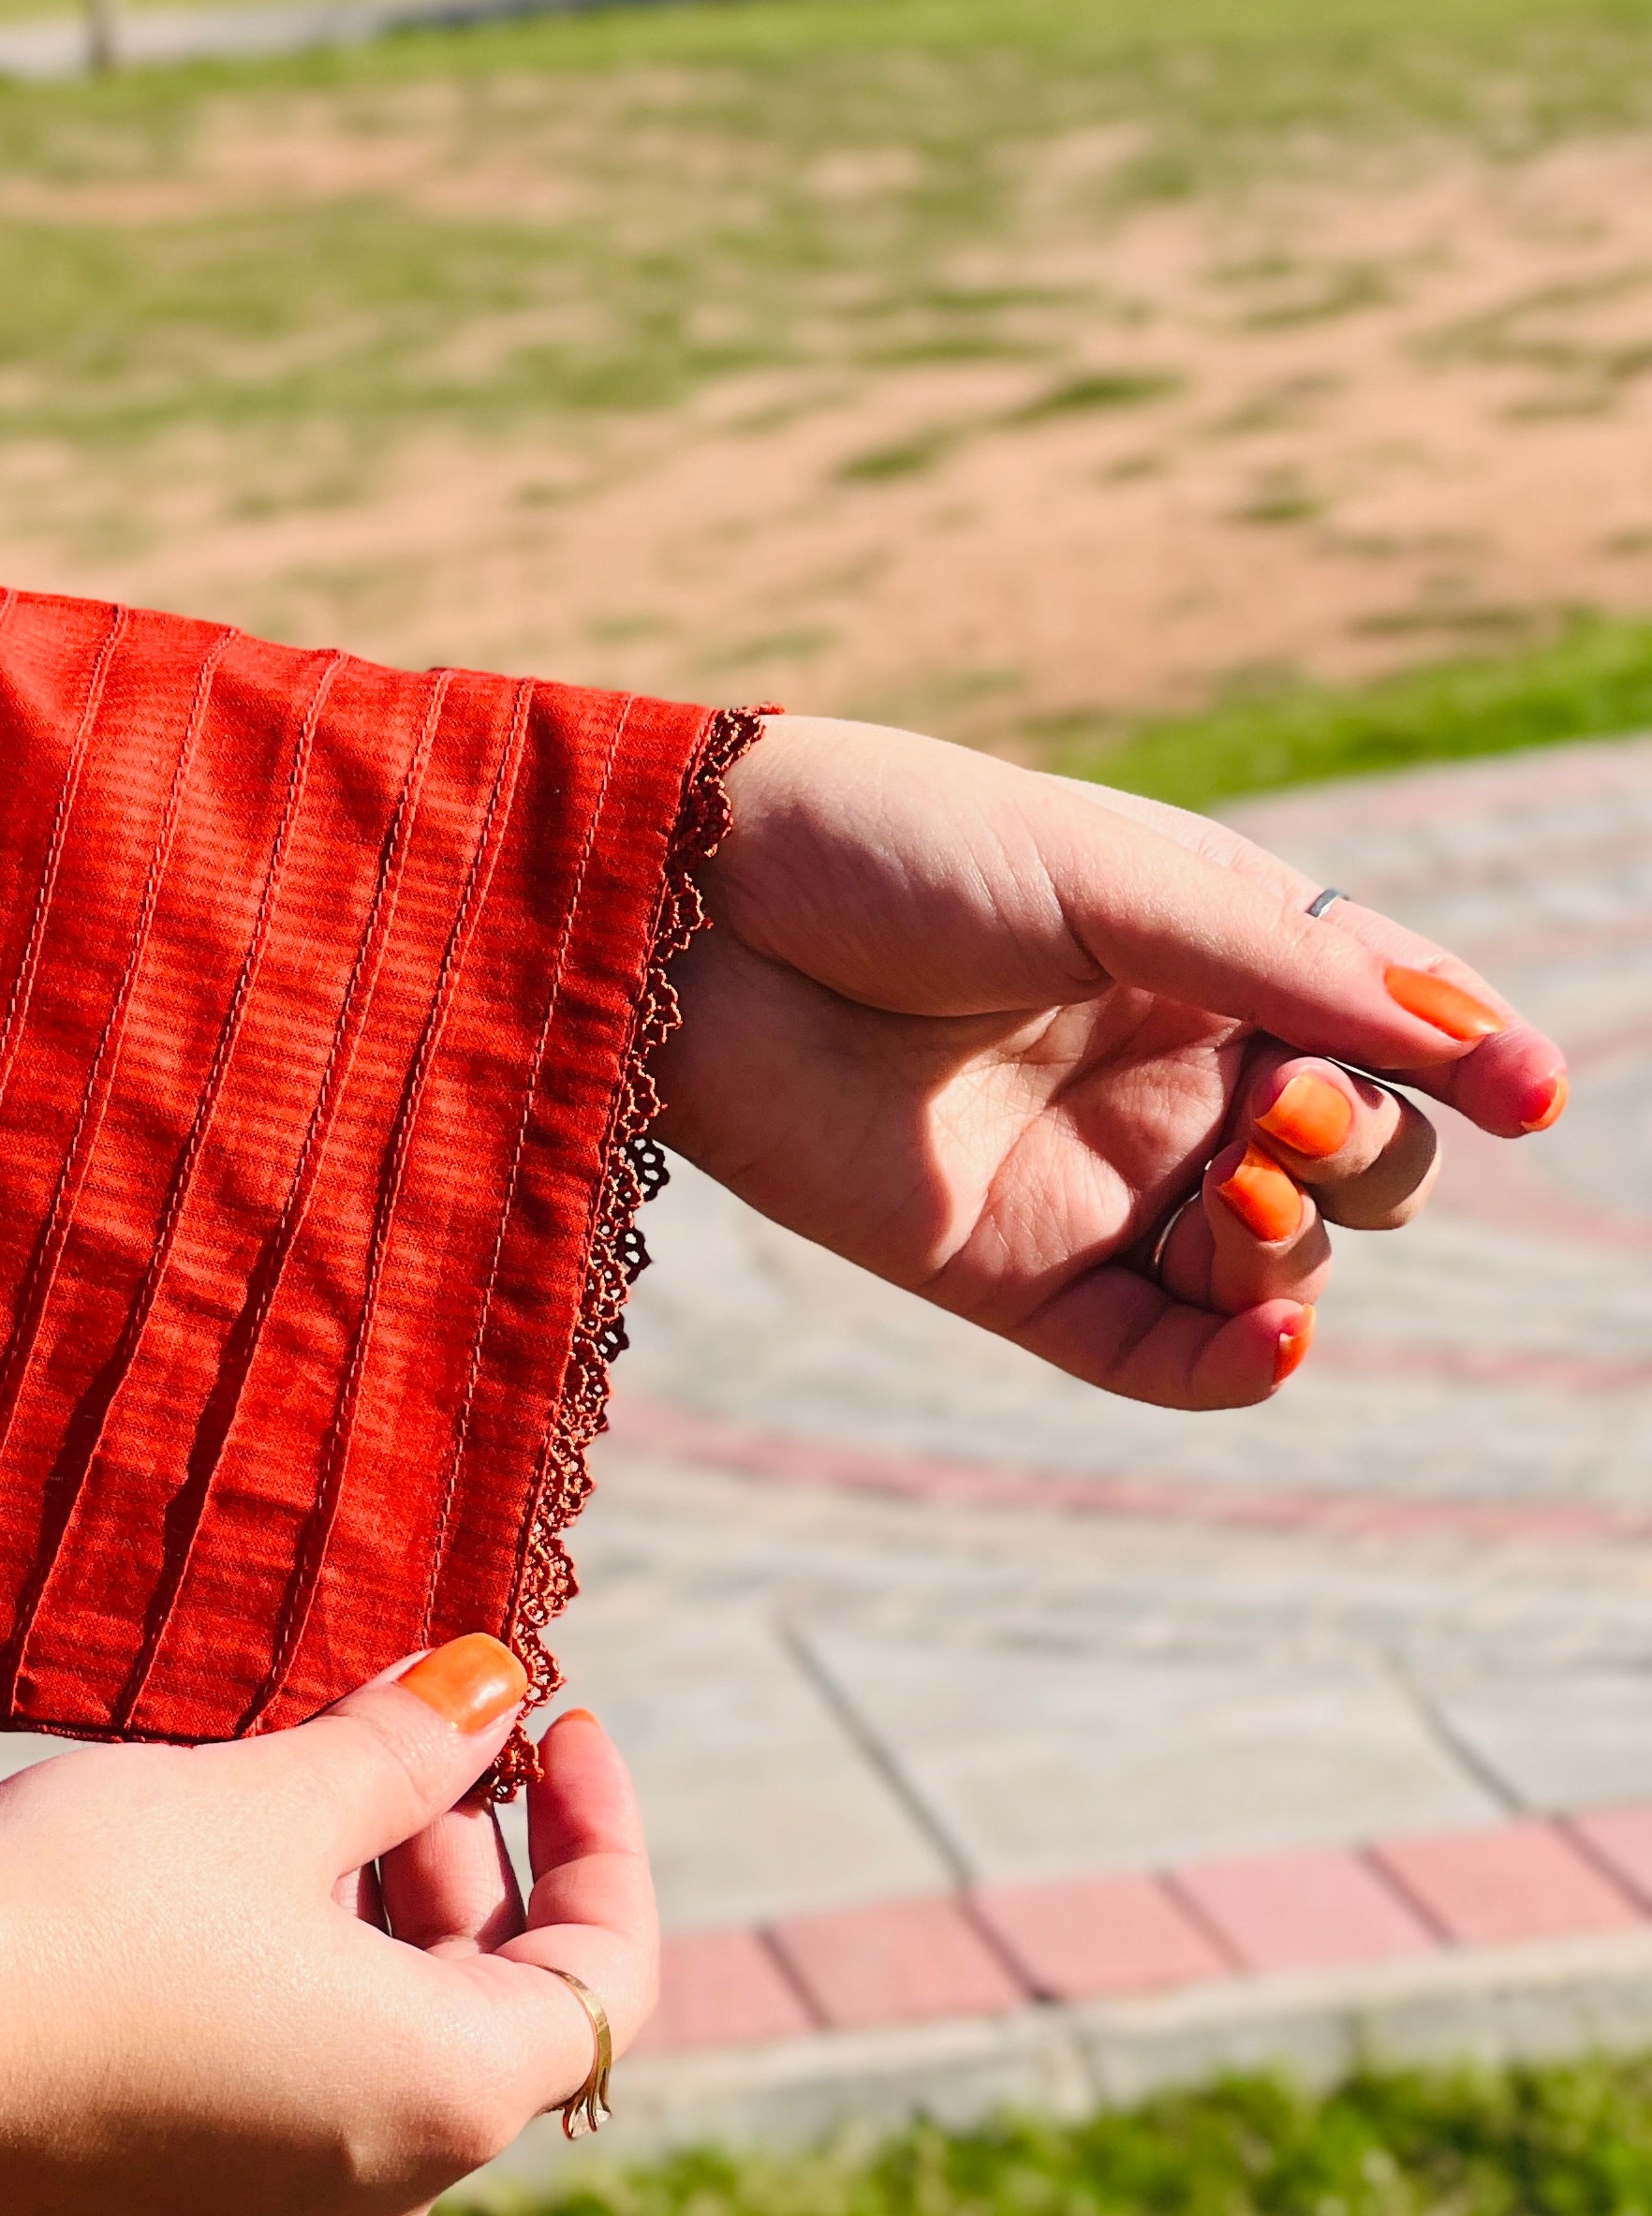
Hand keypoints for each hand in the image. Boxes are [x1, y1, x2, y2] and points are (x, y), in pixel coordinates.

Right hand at [0, 1637, 655, 2215]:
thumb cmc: (89, 1918)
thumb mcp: (266, 1801)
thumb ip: (401, 1748)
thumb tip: (491, 1686)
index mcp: (450, 2095)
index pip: (604, 1972)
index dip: (601, 1833)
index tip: (557, 1724)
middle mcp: (390, 2194)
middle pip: (491, 2009)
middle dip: (461, 1857)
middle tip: (394, 1734)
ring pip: (383, 2052)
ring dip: (371, 1920)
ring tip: (290, 1794)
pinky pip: (290, 2099)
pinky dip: (296, 1994)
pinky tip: (213, 1895)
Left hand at [666, 716, 1569, 1409]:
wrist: (685, 923)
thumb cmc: (889, 852)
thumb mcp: (1107, 883)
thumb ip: (1287, 966)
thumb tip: (1486, 1048)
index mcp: (1207, 949)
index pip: (1383, 1024)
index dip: (1461, 1062)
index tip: (1529, 1094)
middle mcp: (1167, 1067)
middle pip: (1354, 1159)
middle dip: (1360, 1153)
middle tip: (1279, 1118)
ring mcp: (1094, 1177)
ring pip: (1275, 1264)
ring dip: (1299, 1250)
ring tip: (1242, 1196)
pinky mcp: (1010, 1274)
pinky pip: (1161, 1352)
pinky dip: (1234, 1363)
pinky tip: (1273, 1339)